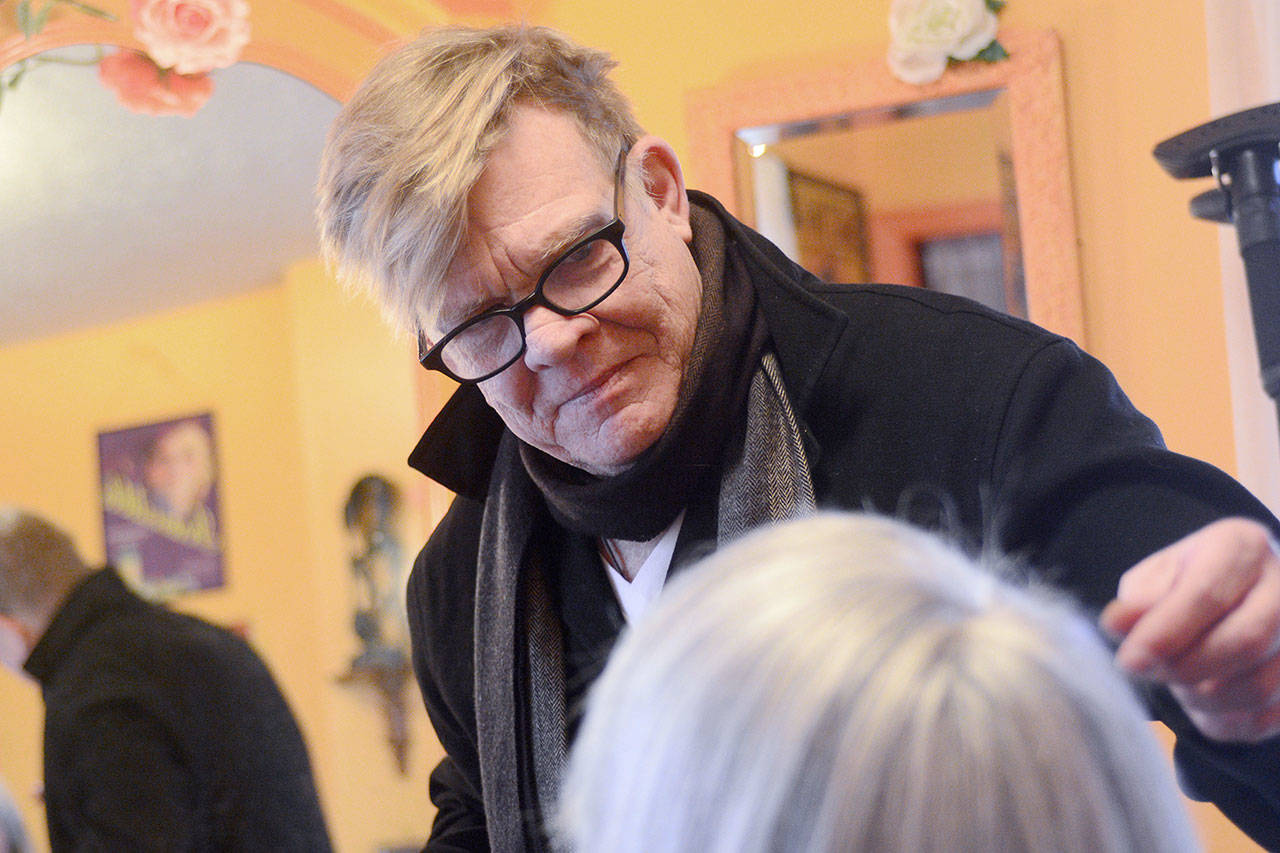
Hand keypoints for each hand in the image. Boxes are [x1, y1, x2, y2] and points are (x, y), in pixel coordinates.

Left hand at [1100, 517, 1279, 742]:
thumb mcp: (1154, 579)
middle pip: (1245, 641)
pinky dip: (1226, 720)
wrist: (1234, 597)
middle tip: (1148, 673)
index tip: (1130, 662)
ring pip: (1259, 686)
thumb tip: (1115, 624)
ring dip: (1203, 698)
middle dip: (1185, 668)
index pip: (1207, 594)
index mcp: (1241, 547)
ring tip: (1175, 682)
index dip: (1165, 633)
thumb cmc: (1186, 583)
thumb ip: (1138, 602)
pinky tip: (1202, 702)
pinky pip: (1266, 717)